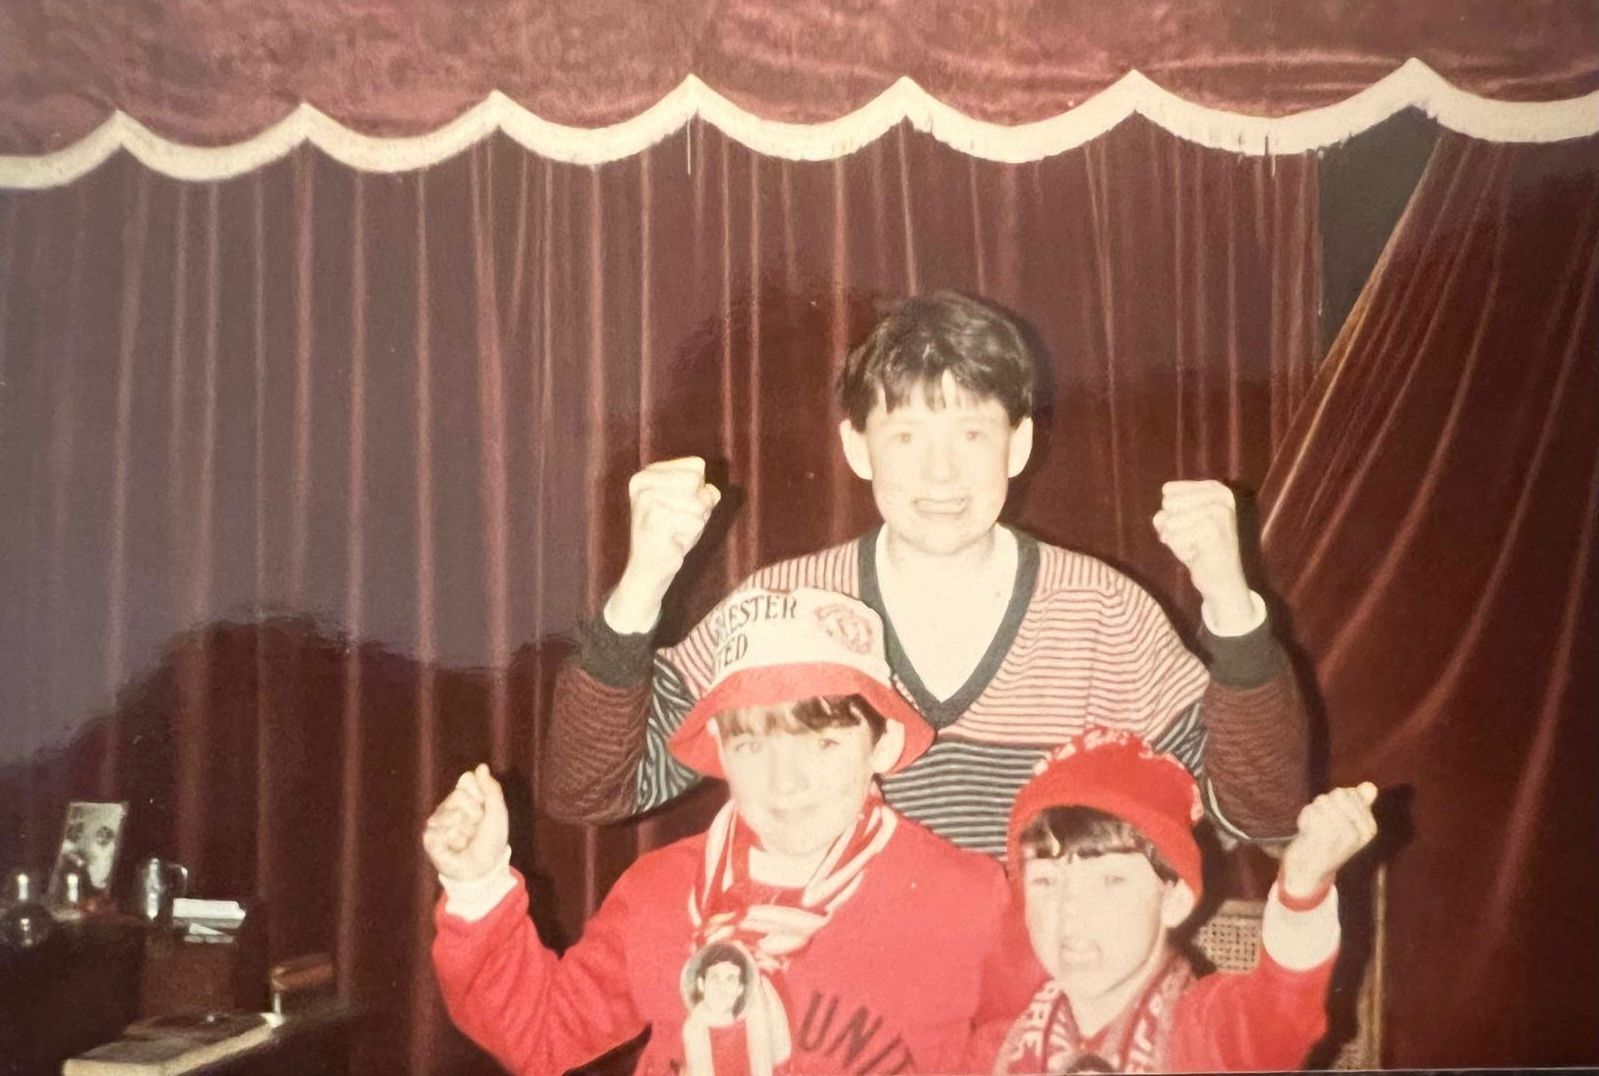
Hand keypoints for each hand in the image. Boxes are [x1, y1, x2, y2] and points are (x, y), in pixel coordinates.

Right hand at [422, 764, 509, 882]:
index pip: (466, 780)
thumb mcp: (498, 812)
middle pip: (458, 796)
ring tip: (466, 840)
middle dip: (474, 814)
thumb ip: (491, 789)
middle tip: (476, 828)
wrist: (483, 868)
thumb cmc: (492, 840)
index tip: (485, 810)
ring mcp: (437, 820)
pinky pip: (441, 831)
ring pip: (451, 815)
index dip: (480, 796)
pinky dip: (454, 841)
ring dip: (466, 831)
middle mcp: (448, 805)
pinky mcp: (429, 837)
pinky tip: (455, 848)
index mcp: (464, 796)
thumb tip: (481, 767)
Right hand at [607, 457, 721, 631]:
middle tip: (679, 521)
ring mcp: (646, 501)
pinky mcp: (653, 521)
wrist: (650, 568)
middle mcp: (643, 482)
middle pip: (697, 482)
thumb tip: (708, 494)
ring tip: (675, 532)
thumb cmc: (673, 533)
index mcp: (648, 474)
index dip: (700, 489)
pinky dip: (690, 536)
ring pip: (698, 504)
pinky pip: (695, 523)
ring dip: (695, 523)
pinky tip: (672, 542)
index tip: (681, 506)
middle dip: (699, 506)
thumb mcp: (693, 505)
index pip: (697, 466)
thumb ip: (706, 492)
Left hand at [1153, 480, 1252, 629]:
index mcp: (1216, 489)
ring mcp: (1219, 513)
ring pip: (1169, 522)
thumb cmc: (1197, 548)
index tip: (1191, 525)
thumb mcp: (1177, 523)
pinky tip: (1198, 555)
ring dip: (1177, 540)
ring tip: (1196, 547)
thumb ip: (1164, 514)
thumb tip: (1162, 519)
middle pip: (1168, 504)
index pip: (1168, 490)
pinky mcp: (1213, 532)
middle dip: (1172, 526)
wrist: (1222, 580)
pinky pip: (1174, 538)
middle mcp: (1221, 497)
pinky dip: (1180, 551)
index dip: (1170, 512)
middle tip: (1193, 538)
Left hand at [1279, 783, 1378, 898]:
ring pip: (1323, 800)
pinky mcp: (1323, 838)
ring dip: (1313, 811)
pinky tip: (1306, 832)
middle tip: (1321, 824)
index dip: (1334, 801)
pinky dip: (1305, 817)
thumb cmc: (1327, 843)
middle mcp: (1360, 833)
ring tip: (1314, 829)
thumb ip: (1360, 803)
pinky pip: (1311, 810)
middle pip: (1338, 794)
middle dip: (1324, 804)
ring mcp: (1343, 836)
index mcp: (1369, 828)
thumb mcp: (1347, 823)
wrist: (1309, 872)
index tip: (1332, 819)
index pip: (1349, 793)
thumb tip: (1370, 786)